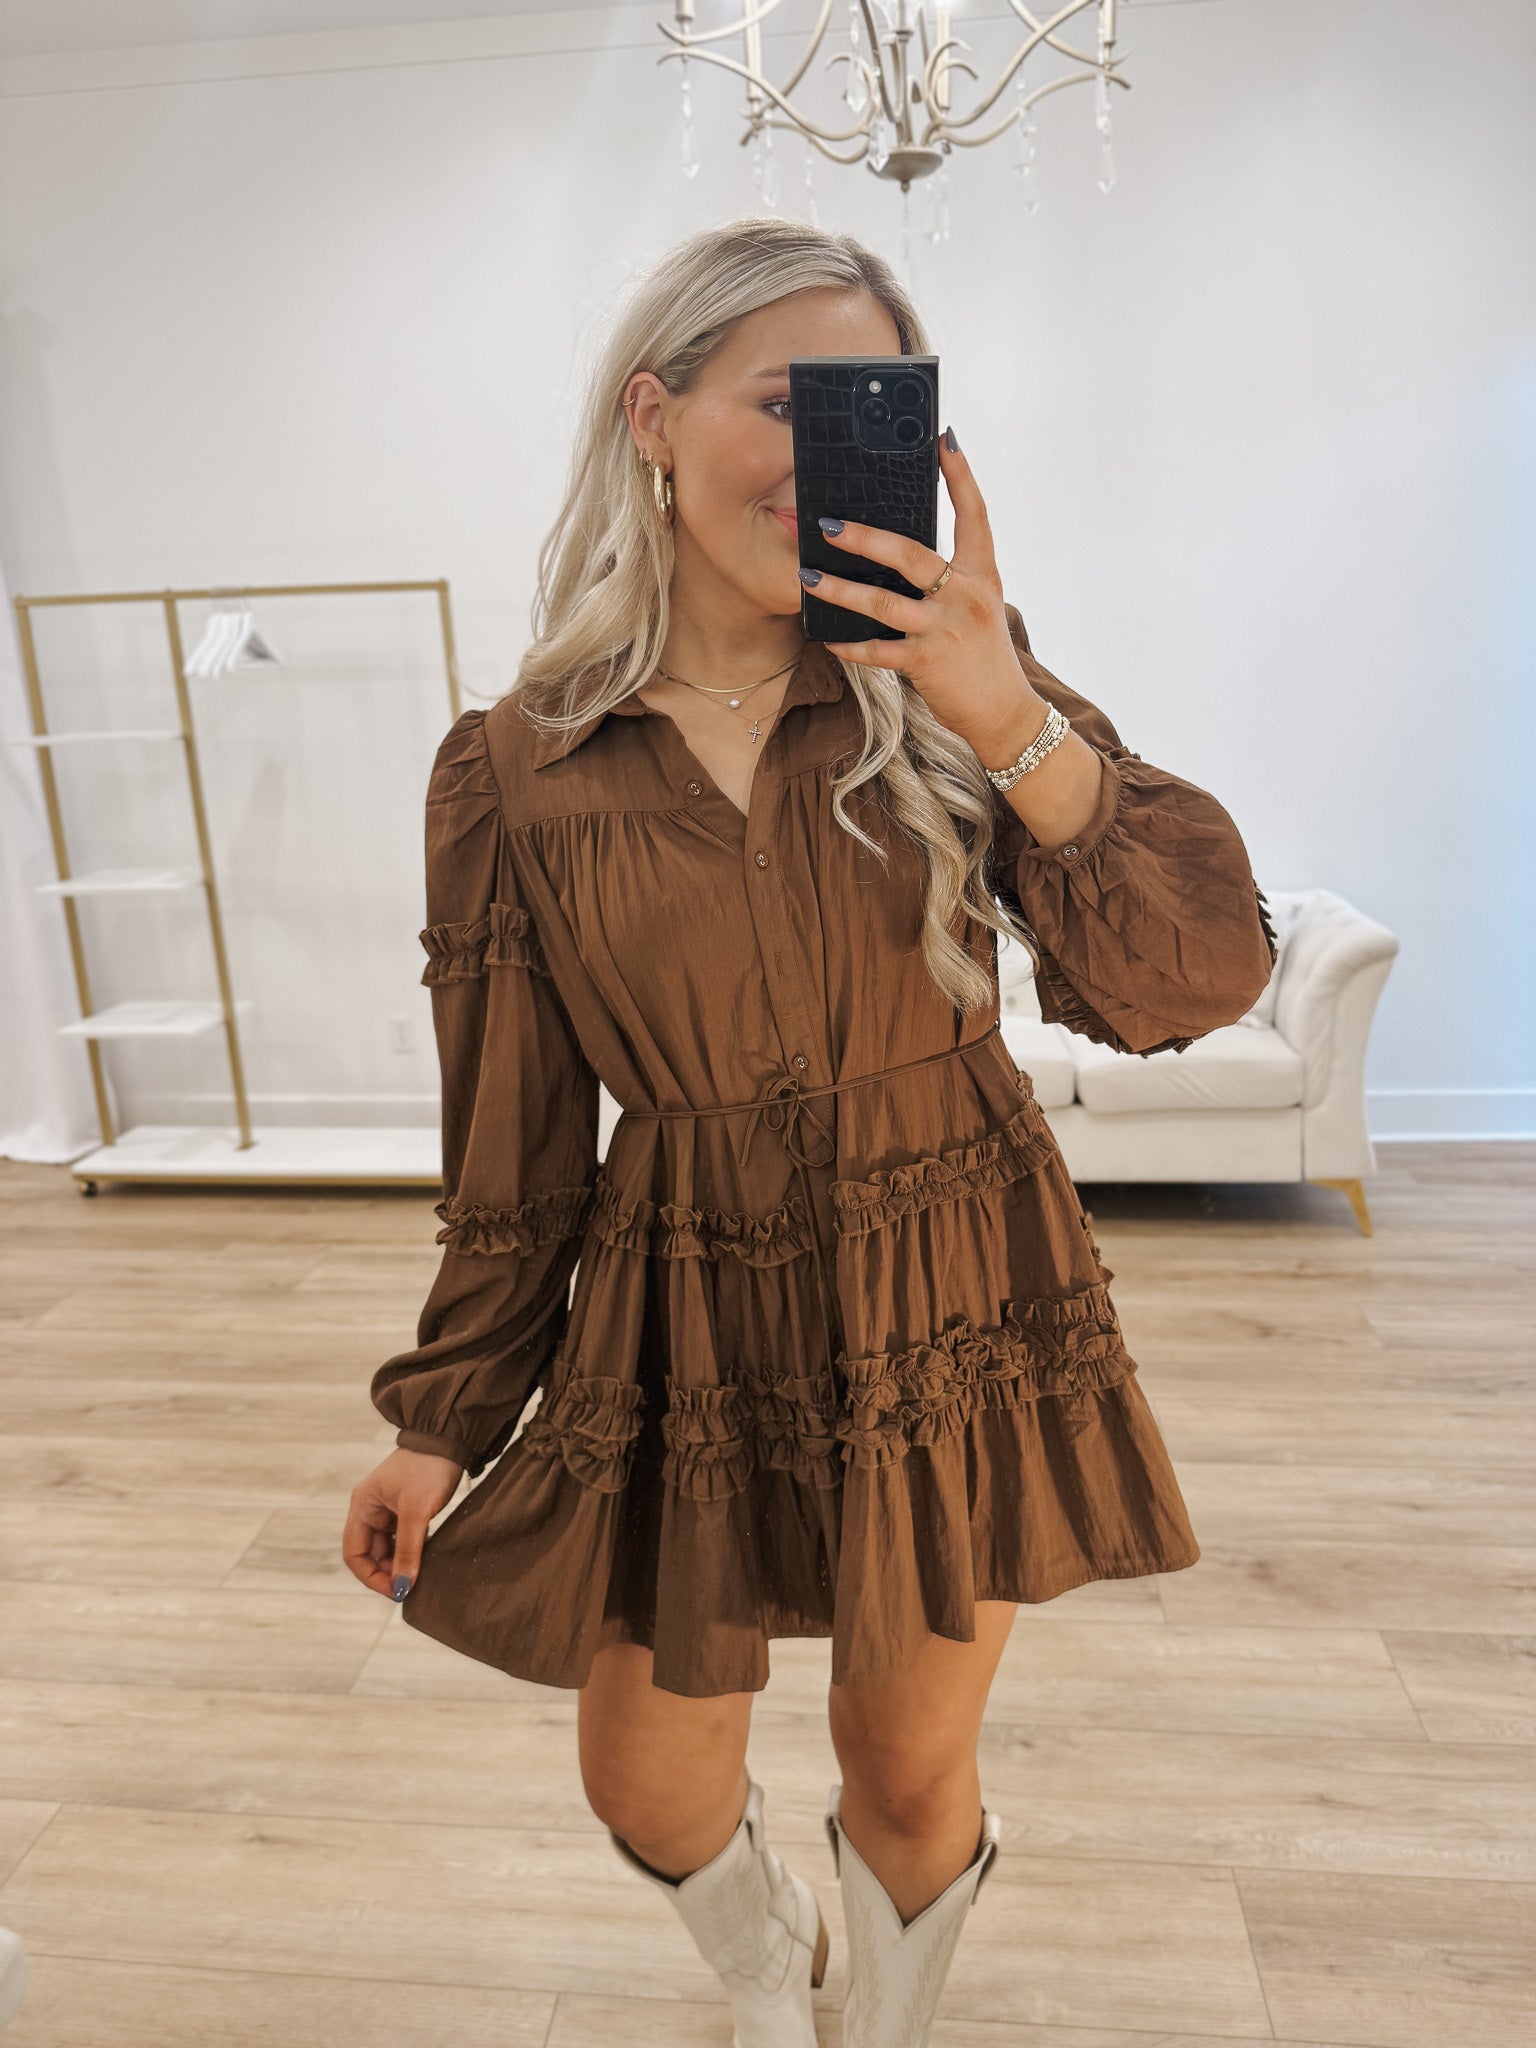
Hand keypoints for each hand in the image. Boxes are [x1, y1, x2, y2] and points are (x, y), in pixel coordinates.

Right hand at [342, 1446, 463, 1601]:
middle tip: (412, 1586)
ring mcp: (389, 1507)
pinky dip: (412, 1550)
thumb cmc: (428, 1468)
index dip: (370, 1576)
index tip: (396, 1590)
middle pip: (371, 1553)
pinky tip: (426, 1559)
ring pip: (388, 1547)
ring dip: (401, 1563)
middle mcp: (371, 1507)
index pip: (354, 1553)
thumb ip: (408, 1550)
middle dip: (388, 1572)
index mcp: (363, 1506)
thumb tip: (403, 1586)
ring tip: (420, 1576)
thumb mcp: (417, 1511)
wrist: (451, 1437)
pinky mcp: (407, 1506)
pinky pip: (403, 1537)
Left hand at [800, 426, 1045, 764]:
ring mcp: (945, 630)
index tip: (943, 439)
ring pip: (884, 603)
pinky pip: (878, 651)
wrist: (1004, 712)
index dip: (961, 476)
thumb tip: (897, 554)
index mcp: (981, 575)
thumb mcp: (979, 607)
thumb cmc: (984, 656)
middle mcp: (965, 597)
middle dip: (866, 538)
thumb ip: (949, 580)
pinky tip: (829, 637)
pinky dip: (850, 645)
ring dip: (842, 590)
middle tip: (829, 524)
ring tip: (810, 577)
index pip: (975, 515)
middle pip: (911, 554)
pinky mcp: (927, 663)